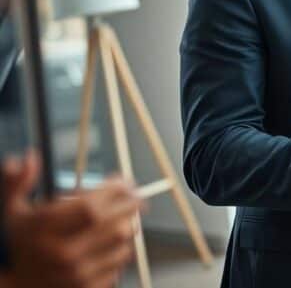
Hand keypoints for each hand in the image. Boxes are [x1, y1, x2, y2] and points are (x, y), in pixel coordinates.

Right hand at [2, 151, 141, 287]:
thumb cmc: (20, 245)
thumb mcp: (12, 211)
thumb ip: (17, 183)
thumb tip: (27, 159)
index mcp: (44, 230)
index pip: (92, 206)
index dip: (114, 191)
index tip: (124, 182)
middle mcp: (62, 252)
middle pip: (115, 225)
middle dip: (131, 206)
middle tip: (135, 196)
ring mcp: (76, 274)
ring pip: (122, 245)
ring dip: (127, 227)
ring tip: (122, 219)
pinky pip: (118, 265)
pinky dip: (120, 251)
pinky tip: (112, 244)